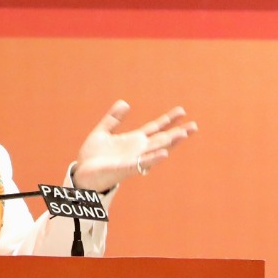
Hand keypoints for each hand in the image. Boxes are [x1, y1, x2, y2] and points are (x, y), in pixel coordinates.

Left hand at [70, 101, 195, 190]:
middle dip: (178, 133)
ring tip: (184, 134)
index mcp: (133, 141)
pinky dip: (153, 158)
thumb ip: (113, 119)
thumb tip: (125, 103)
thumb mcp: (102, 132)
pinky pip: (141, 163)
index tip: (182, 111)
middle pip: (162, 139)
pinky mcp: (125, 168)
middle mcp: (137, 150)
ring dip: (171, 143)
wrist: (82, 174)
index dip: (168, 119)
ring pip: (156, 149)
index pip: (155, 128)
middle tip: (195, 125)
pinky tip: (164, 153)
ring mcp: (133, 159)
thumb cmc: (92, 157)